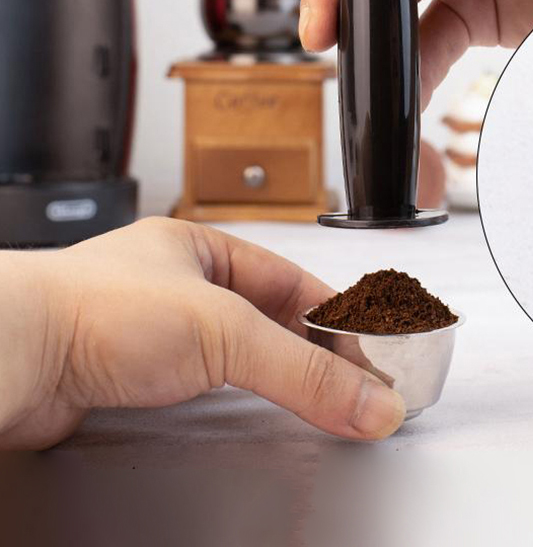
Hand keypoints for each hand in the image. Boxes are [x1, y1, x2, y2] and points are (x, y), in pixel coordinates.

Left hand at [0, 218, 405, 449]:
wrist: (18, 357)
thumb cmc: (94, 310)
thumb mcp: (223, 330)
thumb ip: (302, 370)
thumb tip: (368, 400)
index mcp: (200, 248)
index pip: (290, 279)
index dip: (335, 314)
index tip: (371, 349)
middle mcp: (177, 284)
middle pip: (267, 317)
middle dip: (311, 348)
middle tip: (354, 380)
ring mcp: (152, 330)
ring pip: (234, 352)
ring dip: (275, 373)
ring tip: (316, 395)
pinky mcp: (131, 377)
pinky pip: (202, 385)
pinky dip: (235, 398)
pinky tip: (250, 409)